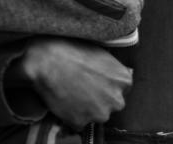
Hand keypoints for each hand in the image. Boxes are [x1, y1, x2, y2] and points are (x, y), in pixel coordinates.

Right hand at [16, 37, 131, 130]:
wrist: (47, 60)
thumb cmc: (72, 49)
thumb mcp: (101, 52)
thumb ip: (113, 68)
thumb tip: (114, 74)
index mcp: (124, 80)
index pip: (122, 87)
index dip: (108, 84)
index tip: (96, 80)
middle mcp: (116, 100)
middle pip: (112, 103)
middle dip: (101, 98)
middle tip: (83, 87)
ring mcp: (99, 114)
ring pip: (96, 114)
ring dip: (87, 108)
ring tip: (71, 92)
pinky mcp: (81, 122)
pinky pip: (78, 122)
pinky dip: (72, 115)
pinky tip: (64, 100)